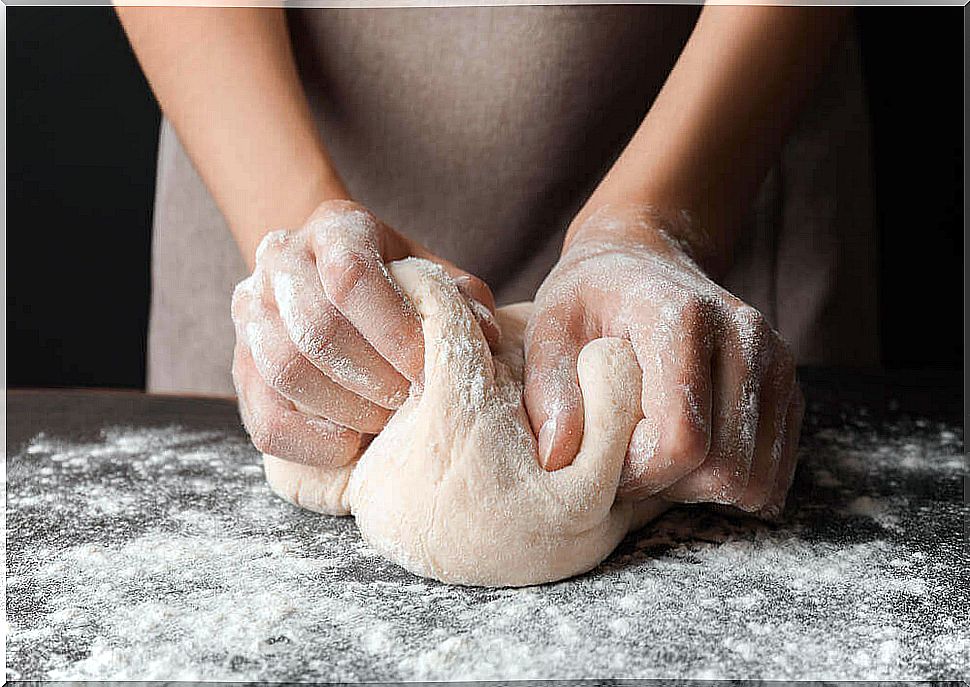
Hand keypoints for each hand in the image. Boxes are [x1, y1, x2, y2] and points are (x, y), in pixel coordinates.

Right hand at [231, 200, 499, 465]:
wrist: (333, 284)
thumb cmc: (397, 286)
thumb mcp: (433, 277)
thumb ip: (461, 299)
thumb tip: (483, 335)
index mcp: (336, 227)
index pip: (351, 275)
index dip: (394, 330)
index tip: (427, 368)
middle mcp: (282, 259)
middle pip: (315, 326)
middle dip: (374, 376)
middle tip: (410, 401)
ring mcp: (251, 311)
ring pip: (284, 368)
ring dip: (345, 408)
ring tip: (386, 422)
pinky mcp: (241, 367)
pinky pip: (264, 418)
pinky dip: (310, 442)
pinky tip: (350, 445)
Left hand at [524, 206, 802, 517]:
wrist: (642, 258)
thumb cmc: (589, 297)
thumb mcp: (549, 328)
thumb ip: (548, 389)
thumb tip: (558, 457)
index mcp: (684, 318)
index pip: (682, 440)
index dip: (641, 474)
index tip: (605, 463)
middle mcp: (744, 335)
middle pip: (726, 467)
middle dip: (671, 487)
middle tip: (629, 465)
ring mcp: (775, 360)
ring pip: (755, 477)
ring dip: (702, 489)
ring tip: (657, 457)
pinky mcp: (788, 384)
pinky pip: (775, 470)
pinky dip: (732, 481)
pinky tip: (690, 458)